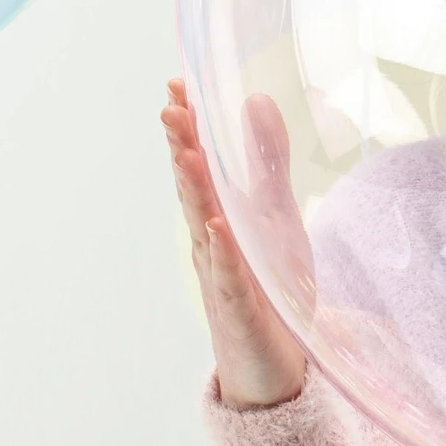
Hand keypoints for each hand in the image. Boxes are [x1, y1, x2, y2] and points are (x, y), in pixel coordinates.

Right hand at [162, 79, 307, 410]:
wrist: (274, 363)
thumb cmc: (268, 286)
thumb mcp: (274, 213)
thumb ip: (264, 161)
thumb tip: (254, 100)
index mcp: (220, 216)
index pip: (200, 163)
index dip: (189, 124)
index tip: (178, 81)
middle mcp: (213, 242)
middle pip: (194, 188)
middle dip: (181, 146)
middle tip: (170, 105)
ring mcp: (223, 275)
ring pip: (204, 226)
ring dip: (193, 190)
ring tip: (184, 151)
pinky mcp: (242, 308)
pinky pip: (231, 276)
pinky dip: (223, 251)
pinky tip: (217, 226)